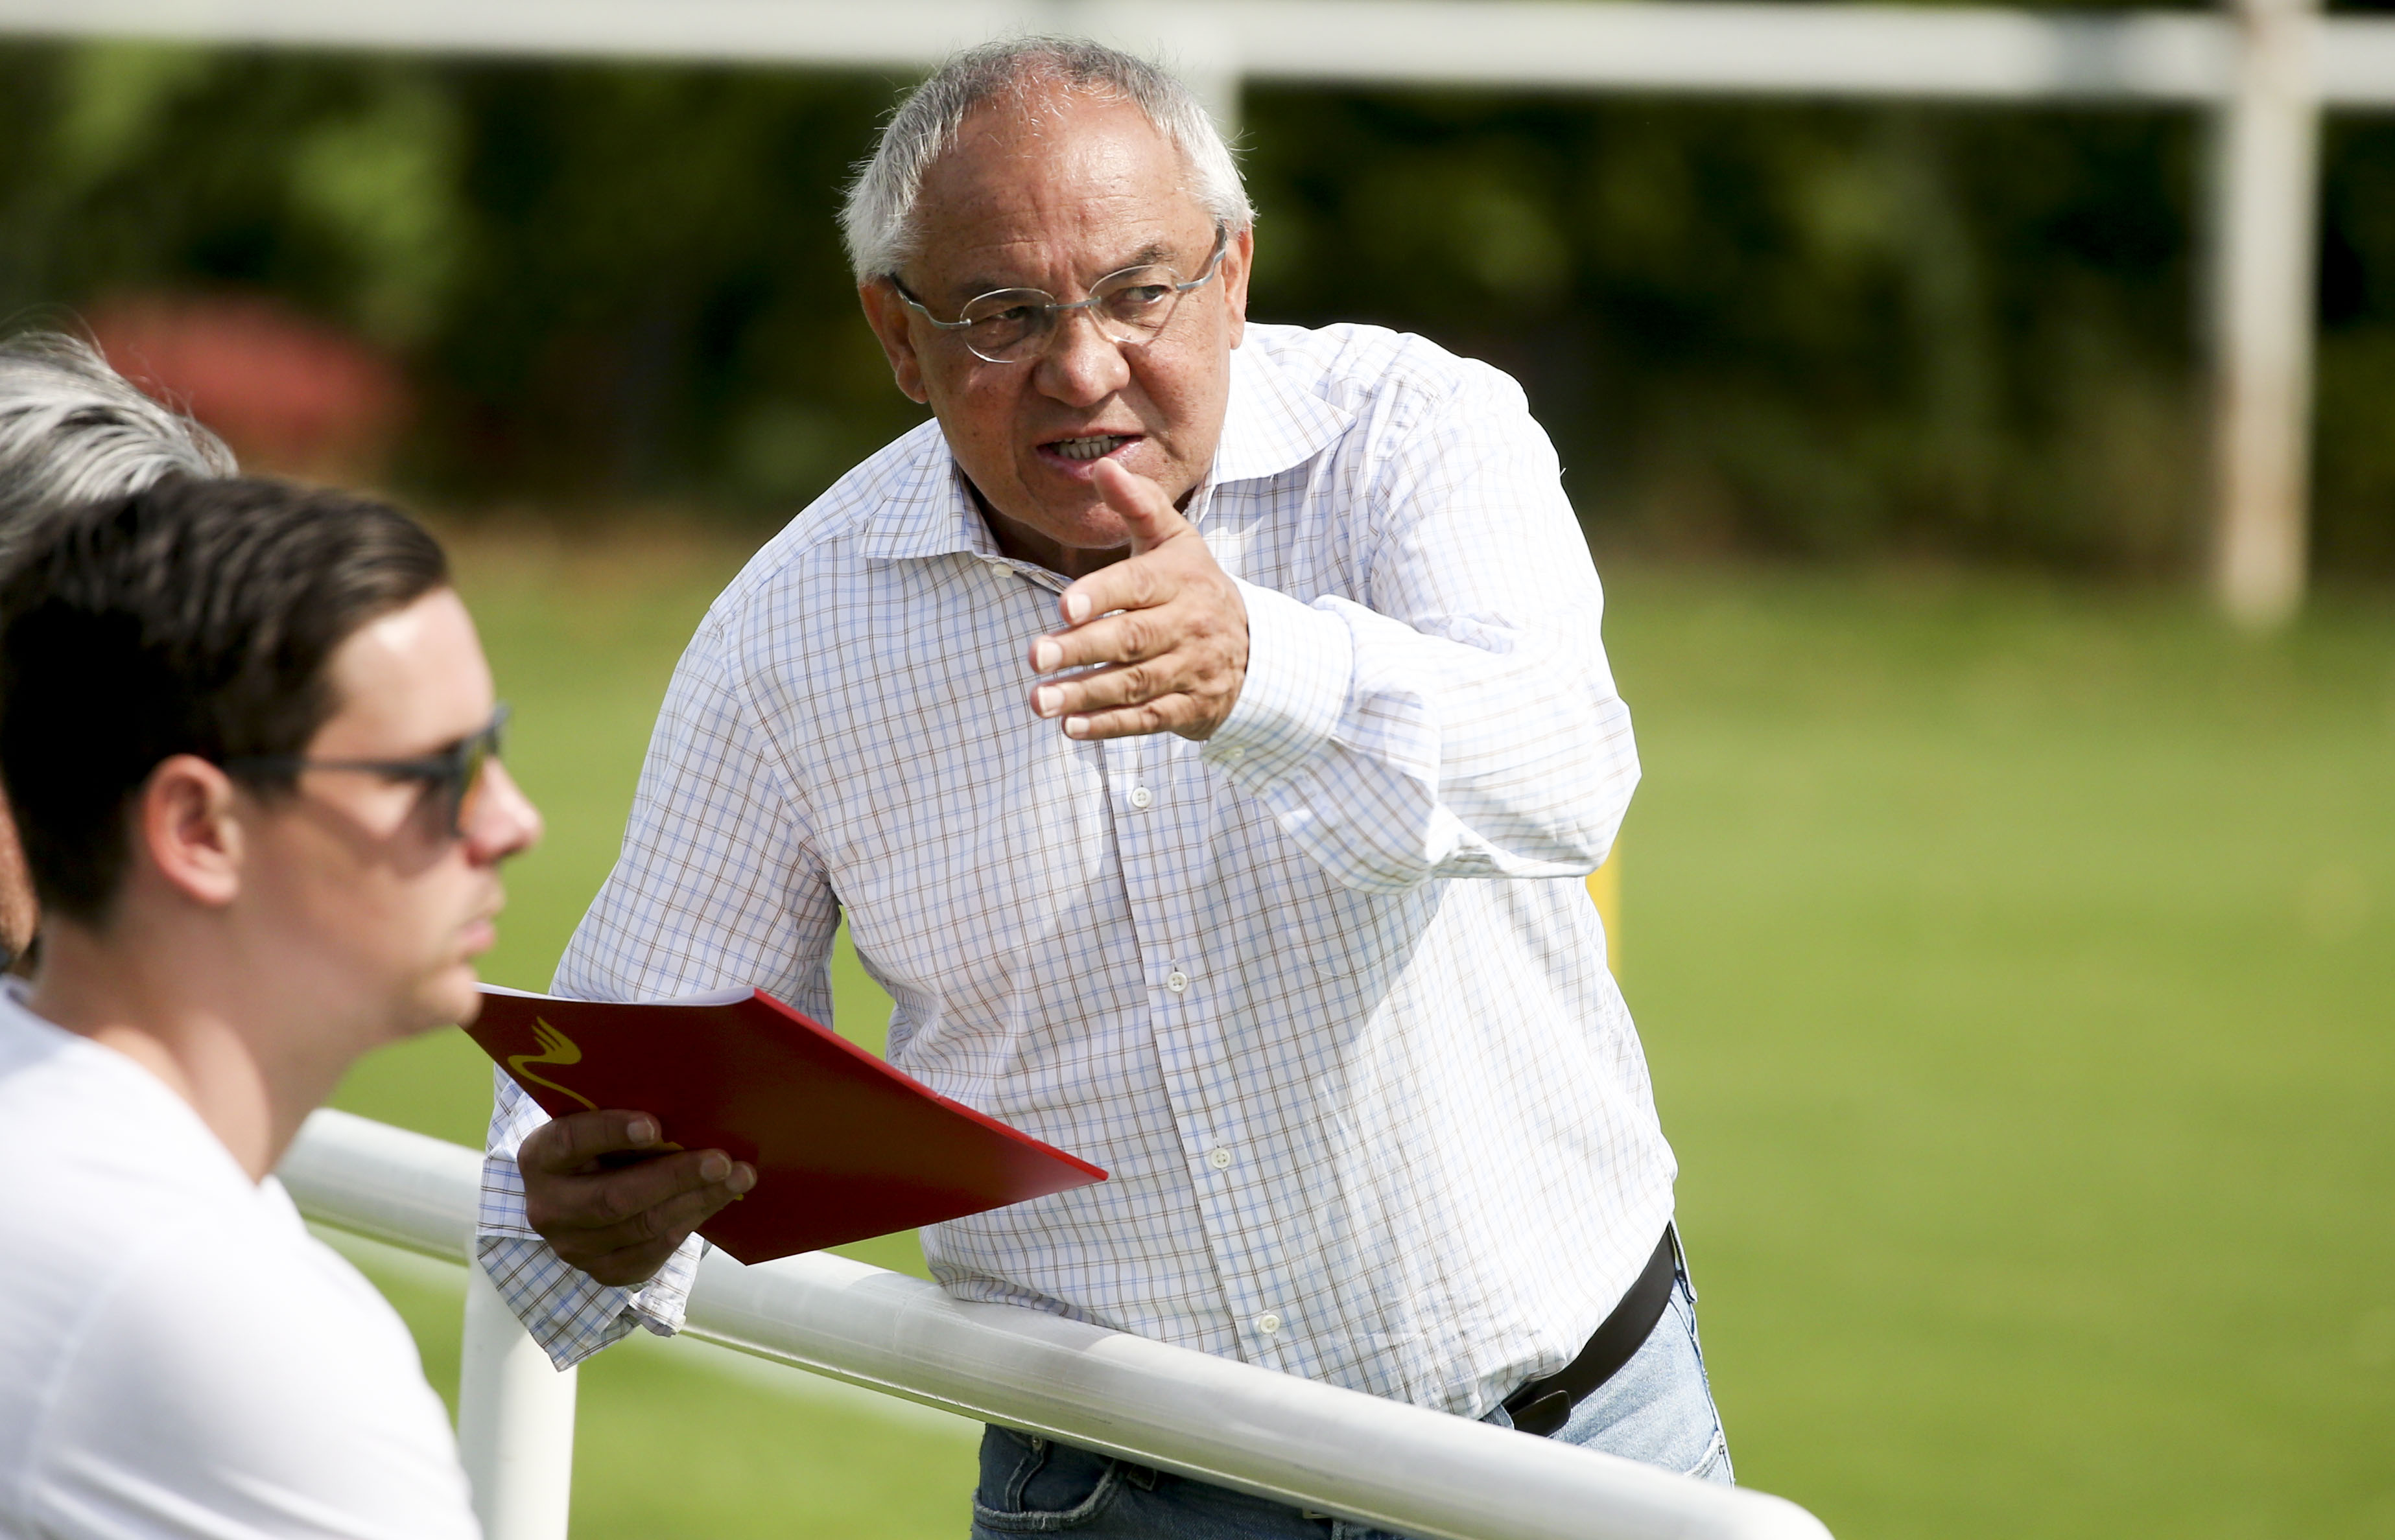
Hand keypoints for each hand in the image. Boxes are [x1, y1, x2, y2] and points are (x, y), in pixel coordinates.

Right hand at [518, 1109, 755, 1287]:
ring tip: (737, 1178)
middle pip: (613, 1198)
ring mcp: (572, 1247)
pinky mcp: (602, 1272)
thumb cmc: (603, 1145)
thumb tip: (689, 1109)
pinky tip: (715, 1202)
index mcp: (540, 1157)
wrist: (583, 1194)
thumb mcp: (601, 1124)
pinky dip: (688, 1225)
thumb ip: (628, 1120)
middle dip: (674, 1177)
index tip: (654, 1125)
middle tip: (721, 1160)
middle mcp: (548, 1208)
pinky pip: (652, 1254)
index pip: (571, 1142)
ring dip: (696, 1201)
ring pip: (641, 1228)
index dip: (610, 1133)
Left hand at [1025, 459, 1247, 740]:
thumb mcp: (1174, 539)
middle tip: (1035, 657)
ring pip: (1135, 684)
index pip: (1139, 584)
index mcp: (1181, 578)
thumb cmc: (1192, 584)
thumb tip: (1102, 467)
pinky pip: (1149, 719)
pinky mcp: (1191, 707)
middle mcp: (1189, 624)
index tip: (1063, 608)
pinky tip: (1072, 728)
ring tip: (1039, 700)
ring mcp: (1192, 669)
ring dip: (1085, 695)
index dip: (1102, 595)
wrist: (1256, 646)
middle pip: (1132, 639)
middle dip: (1082, 649)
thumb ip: (1138, 504)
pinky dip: (1110, 726)